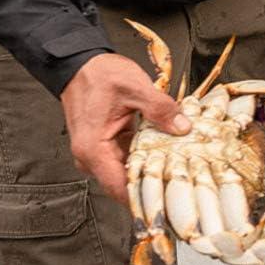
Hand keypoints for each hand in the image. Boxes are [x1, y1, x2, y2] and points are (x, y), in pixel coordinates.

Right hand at [60, 54, 189, 205]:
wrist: (81, 65)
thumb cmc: (99, 76)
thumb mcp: (135, 88)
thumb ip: (160, 109)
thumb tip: (182, 128)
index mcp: (93, 149)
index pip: (119, 188)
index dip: (145, 197)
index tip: (170, 200)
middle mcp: (91, 157)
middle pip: (125, 184)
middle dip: (154, 186)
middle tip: (184, 184)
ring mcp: (98, 153)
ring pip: (128, 173)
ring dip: (152, 172)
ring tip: (181, 170)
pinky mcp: (107, 147)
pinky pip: (129, 160)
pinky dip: (147, 159)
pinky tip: (168, 155)